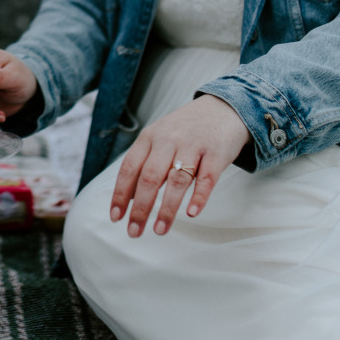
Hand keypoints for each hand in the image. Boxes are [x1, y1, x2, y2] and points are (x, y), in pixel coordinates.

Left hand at [110, 94, 249, 236]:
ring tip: (160, 230)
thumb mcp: (160, 138)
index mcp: (149, 137)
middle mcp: (168, 140)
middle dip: (140, 208)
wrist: (223, 108)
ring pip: (176, 180)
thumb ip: (145, 163)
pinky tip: (191, 213)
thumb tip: (128, 199)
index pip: (129, 168)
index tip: (116, 217)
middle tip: (134, 232)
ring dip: (167, 208)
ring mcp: (193, 145)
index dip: (120, 194)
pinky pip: (207, 178)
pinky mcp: (216, 153)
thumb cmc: (186, 130)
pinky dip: (199, 197)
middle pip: (150, 177)